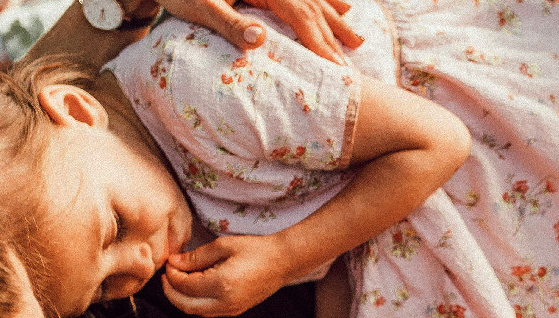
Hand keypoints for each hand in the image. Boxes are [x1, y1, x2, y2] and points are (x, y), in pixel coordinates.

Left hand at [153, 0, 364, 63]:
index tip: (338, 70)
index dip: (320, 45)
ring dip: (336, 19)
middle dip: (334, 37)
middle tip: (351, 67)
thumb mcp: (201, 6)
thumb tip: (260, 40)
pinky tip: (339, 6)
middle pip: (313, 8)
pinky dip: (324, 1)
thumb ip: (230, 22)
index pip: (300, 17)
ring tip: (357, 38)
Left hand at [162, 235, 293, 316]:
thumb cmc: (257, 250)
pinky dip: (194, 302)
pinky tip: (194, 287)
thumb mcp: (223, 246)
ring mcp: (231, 309)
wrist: (283, 261)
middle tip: (166, 275)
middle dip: (170, 291)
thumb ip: (196, 256)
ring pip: (195, 311)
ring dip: (181, 298)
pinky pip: (207, 311)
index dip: (172, 274)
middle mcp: (225, 302)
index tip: (169, 262)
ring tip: (178, 280)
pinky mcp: (235, 310)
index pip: (184, 285)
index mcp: (221, 284)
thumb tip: (174, 262)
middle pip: (185, 304)